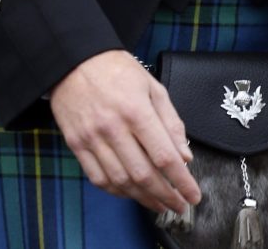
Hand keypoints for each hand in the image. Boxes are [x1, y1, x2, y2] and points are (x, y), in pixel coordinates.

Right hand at [49, 49, 199, 213]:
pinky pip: (98, 178)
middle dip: (165, 196)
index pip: (164, 156)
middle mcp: (113, 128)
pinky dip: (117, 192)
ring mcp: (92, 138)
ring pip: (121, 181)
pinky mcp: (77, 145)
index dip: (181, 181)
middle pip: (143, 174)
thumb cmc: (118, 70)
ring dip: (143, 199)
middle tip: (179, 206)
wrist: (74, 60)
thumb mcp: (152, 86)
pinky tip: (131, 194)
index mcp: (136, 110)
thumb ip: (170, 121)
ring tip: (159, 205)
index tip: (193, 195)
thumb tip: (184, 156)